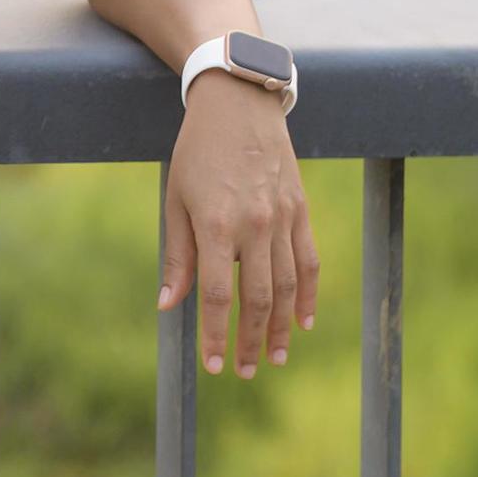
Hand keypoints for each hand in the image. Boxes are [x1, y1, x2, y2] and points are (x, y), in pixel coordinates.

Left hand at [158, 76, 321, 378]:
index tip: (215, 365)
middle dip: (250, 341)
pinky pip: (309, 262)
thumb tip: (168, 305)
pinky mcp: (300, 210)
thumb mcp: (175, 200)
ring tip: (274, 358)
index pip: (218, 295)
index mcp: (216, 225)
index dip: (217, 334)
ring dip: (281, 327)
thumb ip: (176, 255)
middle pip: (257, 299)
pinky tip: (302, 321)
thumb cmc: (196, 152)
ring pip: (287, 286)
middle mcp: (254, 226)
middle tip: (244, 371)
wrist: (238, 105)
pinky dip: (308, 295)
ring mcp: (282, 218)